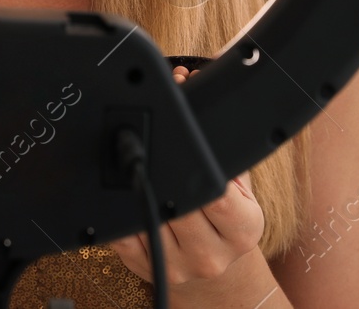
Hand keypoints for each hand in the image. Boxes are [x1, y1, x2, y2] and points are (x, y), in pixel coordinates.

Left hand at [105, 66, 266, 288]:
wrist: (217, 274)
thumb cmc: (225, 220)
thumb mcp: (241, 189)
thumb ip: (227, 152)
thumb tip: (203, 84)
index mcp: (242, 230)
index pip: (218, 195)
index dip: (199, 166)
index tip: (186, 141)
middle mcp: (210, 253)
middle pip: (179, 205)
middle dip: (165, 169)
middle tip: (153, 138)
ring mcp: (176, 265)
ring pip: (147, 215)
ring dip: (138, 184)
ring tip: (137, 160)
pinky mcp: (144, 269)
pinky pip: (121, 233)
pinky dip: (116, 208)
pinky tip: (121, 190)